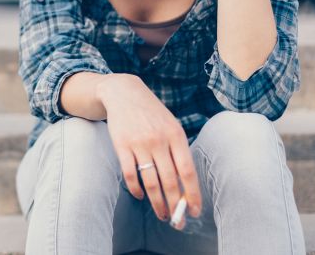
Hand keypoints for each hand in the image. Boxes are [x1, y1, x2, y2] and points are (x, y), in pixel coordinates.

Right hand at [96, 74, 201, 225]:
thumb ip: (178, 152)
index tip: (194, 211)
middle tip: (177, 221)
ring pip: (150, 181)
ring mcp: (139, 143)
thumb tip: (184, 185)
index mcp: (176, 135)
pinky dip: (136, 189)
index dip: (192, 194)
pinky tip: (140, 196)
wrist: (124, 93)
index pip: (187, 172)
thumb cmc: (152, 114)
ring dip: (157, 202)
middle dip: (174, 205)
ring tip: (162, 214)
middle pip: (169, 181)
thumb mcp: (171, 126)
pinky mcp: (121, 145)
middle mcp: (159, 140)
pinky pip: (130, 174)